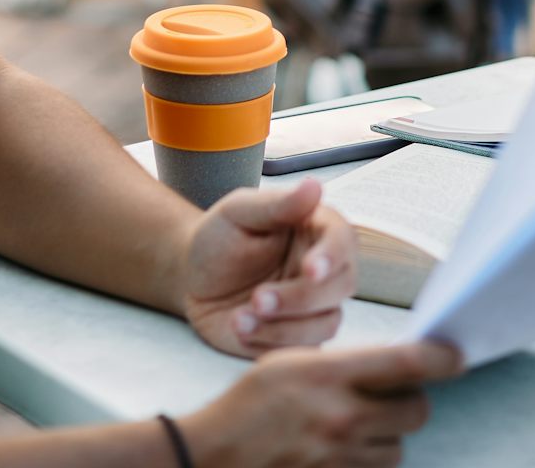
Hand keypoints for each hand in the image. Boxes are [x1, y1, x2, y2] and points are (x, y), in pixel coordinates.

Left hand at [180, 178, 358, 357]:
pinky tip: (240, 327)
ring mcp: (314, 306)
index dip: (332, 256)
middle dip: (300, 298)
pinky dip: (270, 342)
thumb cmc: (220, 237)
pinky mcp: (297, 335)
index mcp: (318, 231)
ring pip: (327, 323)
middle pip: (342, 286)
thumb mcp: (239, 212)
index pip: (342, 240)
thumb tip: (315, 186)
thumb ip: (277, 204)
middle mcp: (326, 269)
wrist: (192, 276)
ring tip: (240, 319)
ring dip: (284, 326)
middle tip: (257, 299)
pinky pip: (302, 348)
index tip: (311, 269)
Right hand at [181, 341, 463, 467]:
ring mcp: (340, 457)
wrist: (213, 454)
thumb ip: (347, 363)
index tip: (456, 355)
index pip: (408, 363)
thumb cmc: (253, 401)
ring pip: (400, 446)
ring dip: (389, 435)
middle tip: (393, 395)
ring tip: (360, 424)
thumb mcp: (294, 362)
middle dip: (411, 401)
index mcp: (331, 376)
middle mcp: (342, 418)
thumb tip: (399, 360)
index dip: (442, 357)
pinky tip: (348, 447)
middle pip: (417, 411)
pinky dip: (370, 459)